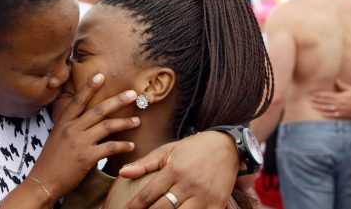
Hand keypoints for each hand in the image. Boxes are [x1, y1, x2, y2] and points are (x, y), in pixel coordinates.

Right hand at [30, 74, 139, 200]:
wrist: (43, 181)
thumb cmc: (51, 162)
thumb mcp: (56, 138)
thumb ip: (70, 127)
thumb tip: (84, 120)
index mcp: (63, 123)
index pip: (78, 100)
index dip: (89, 87)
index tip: (101, 76)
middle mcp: (71, 129)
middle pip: (98, 110)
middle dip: (118, 101)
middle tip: (133, 94)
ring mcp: (79, 142)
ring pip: (107, 126)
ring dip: (125, 123)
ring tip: (137, 121)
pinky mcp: (87, 157)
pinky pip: (110, 147)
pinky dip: (122, 146)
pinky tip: (131, 146)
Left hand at [119, 131, 238, 208]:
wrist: (227, 147)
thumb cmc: (192, 149)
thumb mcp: (167, 150)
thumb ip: (144, 163)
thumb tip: (122, 173)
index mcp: (175, 170)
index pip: (149, 193)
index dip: (135, 205)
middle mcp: (190, 184)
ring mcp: (205, 196)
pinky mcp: (218, 204)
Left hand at [311, 79, 350, 118]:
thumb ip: (342, 85)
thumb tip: (335, 79)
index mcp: (340, 97)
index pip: (327, 95)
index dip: (319, 95)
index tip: (313, 94)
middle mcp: (339, 103)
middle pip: (326, 102)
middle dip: (317, 100)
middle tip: (309, 99)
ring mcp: (340, 110)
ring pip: (327, 108)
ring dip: (319, 107)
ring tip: (312, 105)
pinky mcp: (342, 114)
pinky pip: (333, 115)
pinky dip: (326, 114)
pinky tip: (320, 113)